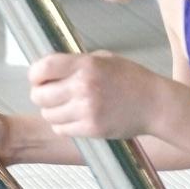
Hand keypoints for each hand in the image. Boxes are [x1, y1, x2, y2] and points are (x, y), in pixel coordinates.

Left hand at [28, 51, 161, 138]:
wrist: (154, 104)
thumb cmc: (131, 79)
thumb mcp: (104, 59)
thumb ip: (77, 62)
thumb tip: (49, 68)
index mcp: (86, 65)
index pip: (44, 68)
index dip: (35, 74)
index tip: (38, 77)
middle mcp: (84, 87)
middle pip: (39, 94)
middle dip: (40, 94)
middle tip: (48, 94)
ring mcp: (87, 110)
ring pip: (48, 114)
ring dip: (52, 111)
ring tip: (65, 106)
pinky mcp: (91, 129)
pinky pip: (61, 129)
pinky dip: (62, 125)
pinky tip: (73, 118)